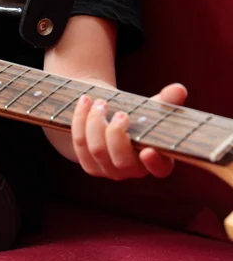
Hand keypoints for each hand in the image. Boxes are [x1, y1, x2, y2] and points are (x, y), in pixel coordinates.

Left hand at [71, 83, 187, 180]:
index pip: (160, 169)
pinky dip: (80, 120)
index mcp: (158, 160)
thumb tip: (179, 89)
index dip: (154, 163)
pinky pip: (80, 144)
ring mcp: (109, 171)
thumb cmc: (138, 116)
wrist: (108, 119)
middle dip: (117, 134)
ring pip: (97, 150)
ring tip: (99, 102)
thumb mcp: (152, 108)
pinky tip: (84, 102)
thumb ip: (167, 100)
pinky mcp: (89, 165)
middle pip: (121, 161)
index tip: (148, 150)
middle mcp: (133, 171)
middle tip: (120, 112)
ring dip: (95, 122)